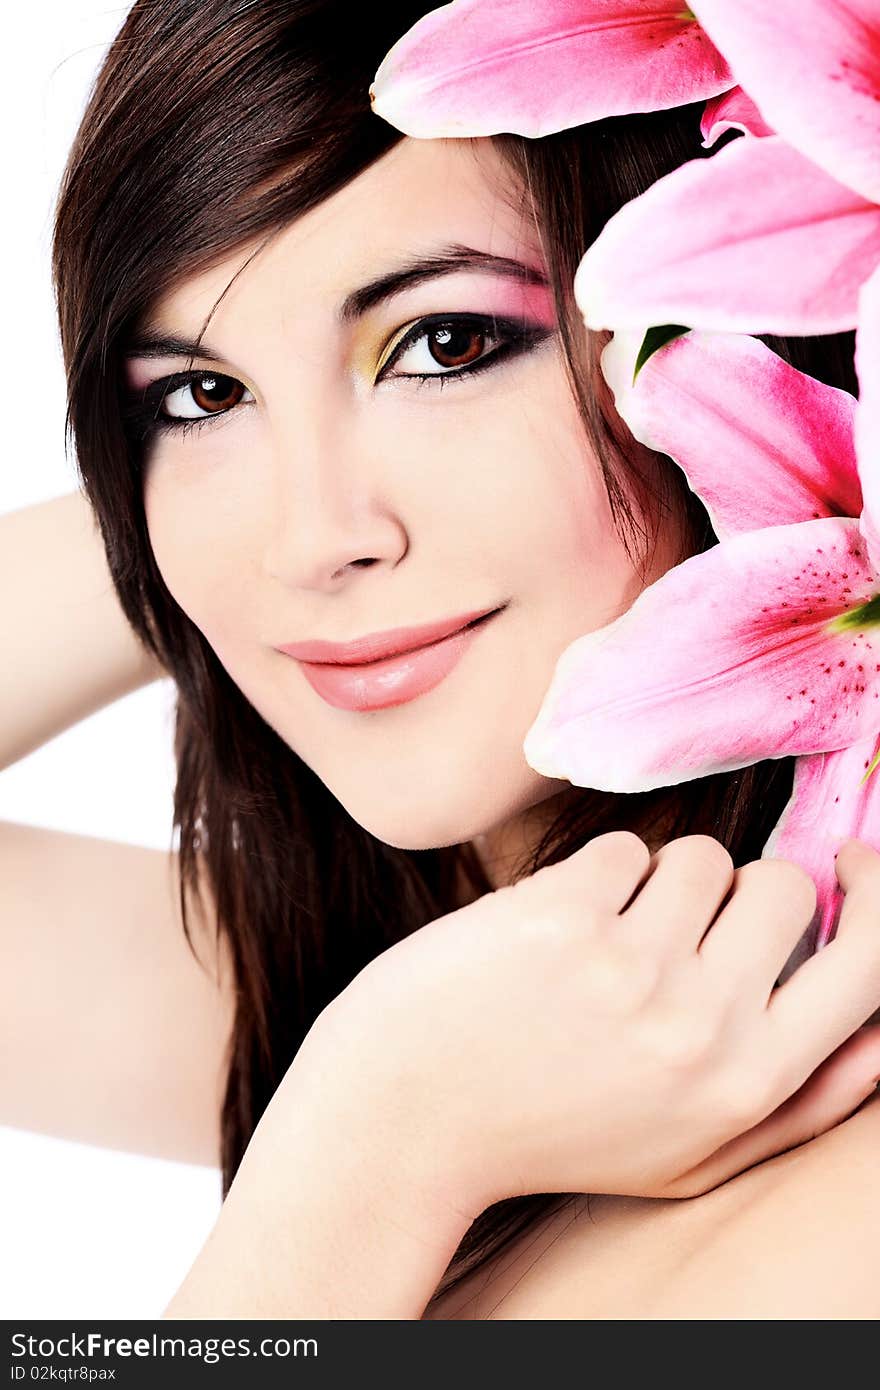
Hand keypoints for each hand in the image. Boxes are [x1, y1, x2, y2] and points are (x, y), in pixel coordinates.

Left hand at [304, 832, 879, 1218]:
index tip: (854, 860)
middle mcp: (703, 1026)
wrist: (405, 1117)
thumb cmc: (551, 1131)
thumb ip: (797, 1103)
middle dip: (739, 892)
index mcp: (748, 1086)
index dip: (877, 895)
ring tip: (601, 946)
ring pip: (700, 856)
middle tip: (678, 933)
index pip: (873, 964)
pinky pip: (622, 847)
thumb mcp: (688, 1156)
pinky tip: (550, 936)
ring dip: (658, 885)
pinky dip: (592, 878)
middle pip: (786, 885)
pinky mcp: (562, 914)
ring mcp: (631, 965)